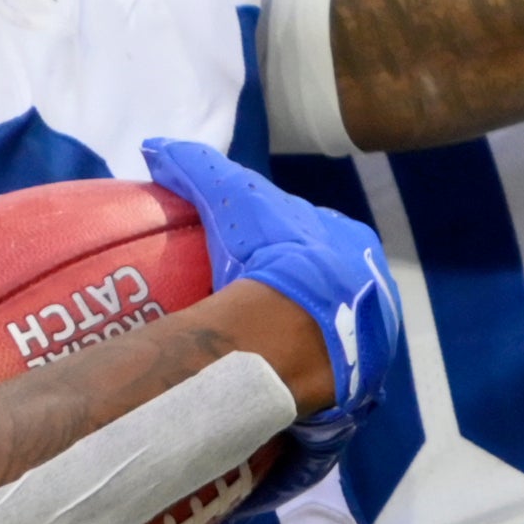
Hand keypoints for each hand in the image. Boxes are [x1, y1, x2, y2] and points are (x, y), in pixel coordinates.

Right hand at [139, 137, 404, 505]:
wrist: (305, 332)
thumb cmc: (273, 258)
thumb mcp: (230, 200)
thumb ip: (195, 168)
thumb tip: (153, 147)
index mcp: (347, 239)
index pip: (310, 231)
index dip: (279, 237)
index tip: (245, 254)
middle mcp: (368, 280)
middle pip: (323, 277)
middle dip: (294, 285)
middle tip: (248, 301)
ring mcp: (370, 331)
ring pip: (330, 323)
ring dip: (302, 330)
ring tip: (260, 344)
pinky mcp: (363, 375)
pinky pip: (330, 367)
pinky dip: (305, 367)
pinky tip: (277, 374)